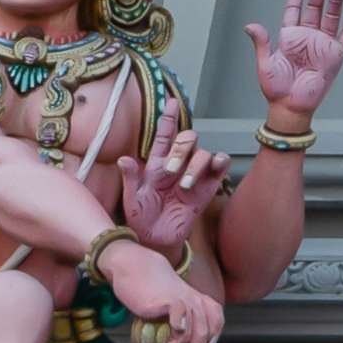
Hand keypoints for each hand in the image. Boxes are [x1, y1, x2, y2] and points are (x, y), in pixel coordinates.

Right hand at [95, 230, 226, 342]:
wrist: (136, 268)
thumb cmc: (151, 290)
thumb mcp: (169, 302)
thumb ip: (176, 319)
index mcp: (197, 299)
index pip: (216, 318)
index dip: (213, 335)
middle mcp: (194, 300)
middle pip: (204, 332)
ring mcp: (183, 300)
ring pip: (195, 330)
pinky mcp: (169, 301)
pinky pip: (182, 317)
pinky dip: (179, 331)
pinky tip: (172, 339)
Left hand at [121, 126, 227, 259]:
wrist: (156, 240)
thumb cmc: (141, 217)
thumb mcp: (132, 198)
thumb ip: (130, 178)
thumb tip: (123, 159)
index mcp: (157, 163)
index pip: (165, 135)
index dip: (169, 118)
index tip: (171, 102)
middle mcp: (178, 164)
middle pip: (187, 139)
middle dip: (181, 150)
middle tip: (170, 171)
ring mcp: (195, 174)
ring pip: (203, 153)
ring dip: (195, 166)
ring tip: (184, 186)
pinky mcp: (208, 187)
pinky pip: (220, 166)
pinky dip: (219, 162)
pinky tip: (214, 166)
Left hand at [247, 0, 342, 130]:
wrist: (291, 106)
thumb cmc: (276, 89)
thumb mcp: (265, 63)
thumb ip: (261, 42)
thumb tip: (250, 25)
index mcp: (290, 37)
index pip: (295, 8)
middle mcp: (308, 37)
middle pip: (315, 6)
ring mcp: (323, 44)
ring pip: (332, 16)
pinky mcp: (335, 54)